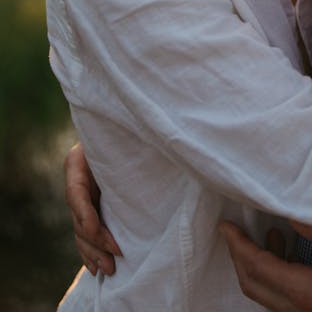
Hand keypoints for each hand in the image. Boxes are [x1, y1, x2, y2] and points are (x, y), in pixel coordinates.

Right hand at [64, 142, 121, 274]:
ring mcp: (82, 198)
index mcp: (77, 163)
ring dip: (93, 253)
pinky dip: (90, 252)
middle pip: (79, 219)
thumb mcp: (118, 133)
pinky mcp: (92, 209)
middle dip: (95, 242)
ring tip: (109, 269)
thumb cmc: (122, 130)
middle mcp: (76, 183)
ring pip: (81, 233)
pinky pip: (85, 235)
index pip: (75, 194)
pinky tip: (96, 268)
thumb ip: (121, 144)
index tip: (96, 231)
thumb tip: (147, 152)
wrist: (121, 130)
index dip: (85, 216)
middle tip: (115, 257)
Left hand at [220, 220, 311, 311]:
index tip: (225, 226)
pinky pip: (282, 298)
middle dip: (239, 256)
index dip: (238, 245)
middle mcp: (298, 308)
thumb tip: (290, 208)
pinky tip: (290, 252)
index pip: (257, 267)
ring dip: (258, 265)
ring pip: (265, 294)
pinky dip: (276, 274)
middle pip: (253, 285)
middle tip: (235, 231)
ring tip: (268, 234)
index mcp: (305, 290)